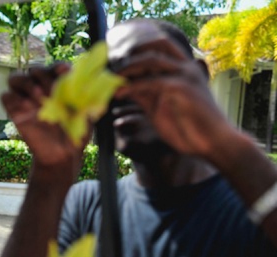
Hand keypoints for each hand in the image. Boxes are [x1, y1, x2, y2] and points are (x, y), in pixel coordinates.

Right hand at [1, 63, 91, 174]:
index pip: (56, 67)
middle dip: (44, 78)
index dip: (59, 67)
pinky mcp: (14, 111)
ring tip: (39, 98)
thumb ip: (91, 98)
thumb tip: (102, 83)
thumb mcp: (88, 114)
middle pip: (35, 69)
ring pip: (15, 78)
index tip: (65, 73)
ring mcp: (26, 99)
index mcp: (60, 85)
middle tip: (52, 94)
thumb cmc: (75, 133)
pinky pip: (6, 96)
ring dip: (27, 84)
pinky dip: (13, 99)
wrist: (61, 155)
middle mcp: (42, 88)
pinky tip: (27, 109)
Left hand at [114, 36, 236, 158]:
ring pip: (152, 59)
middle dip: (133, 51)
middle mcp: (187, 67)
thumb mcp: (160, 108)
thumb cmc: (189, 129)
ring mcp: (186, 75)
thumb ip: (144, 94)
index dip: (137, 52)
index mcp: (184, 70)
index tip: (115, 64)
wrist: (214, 143)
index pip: (160, 48)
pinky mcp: (182, 88)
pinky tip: (118, 94)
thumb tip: (122, 86)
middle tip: (112, 66)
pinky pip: (151, 81)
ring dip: (127, 68)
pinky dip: (131, 86)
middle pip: (158, 44)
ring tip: (110, 80)